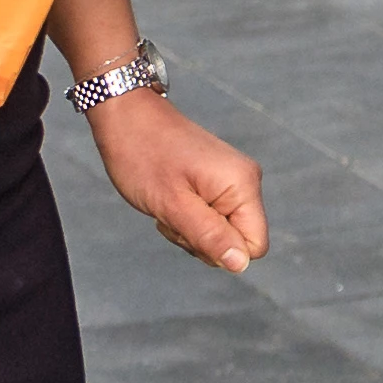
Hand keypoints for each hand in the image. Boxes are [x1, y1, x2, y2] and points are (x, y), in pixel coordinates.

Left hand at [84, 88, 270, 269]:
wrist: (128, 117)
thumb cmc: (144, 157)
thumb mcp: (172, 205)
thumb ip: (209, 236)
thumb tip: (240, 265)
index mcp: (243, 185)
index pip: (253, 246)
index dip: (219, 249)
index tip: (188, 226)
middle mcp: (246, 182)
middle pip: (237, 241)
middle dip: (201, 240)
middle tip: (172, 214)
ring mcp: (233, 180)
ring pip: (222, 232)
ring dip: (191, 230)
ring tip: (168, 204)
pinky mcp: (219, 180)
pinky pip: (213, 217)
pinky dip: (189, 217)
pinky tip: (171, 199)